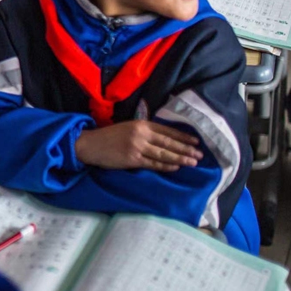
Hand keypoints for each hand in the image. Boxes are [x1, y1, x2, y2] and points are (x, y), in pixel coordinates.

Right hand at [75, 120, 202, 171]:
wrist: (90, 144)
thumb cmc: (109, 136)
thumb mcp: (128, 127)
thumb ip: (144, 131)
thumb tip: (165, 139)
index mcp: (141, 124)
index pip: (167, 130)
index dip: (183, 136)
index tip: (196, 141)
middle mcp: (141, 134)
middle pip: (168, 142)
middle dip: (186, 149)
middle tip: (200, 155)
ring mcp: (137, 147)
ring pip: (164, 154)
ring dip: (180, 158)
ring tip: (193, 162)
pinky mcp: (132, 160)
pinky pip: (153, 163)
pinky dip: (165, 166)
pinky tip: (175, 167)